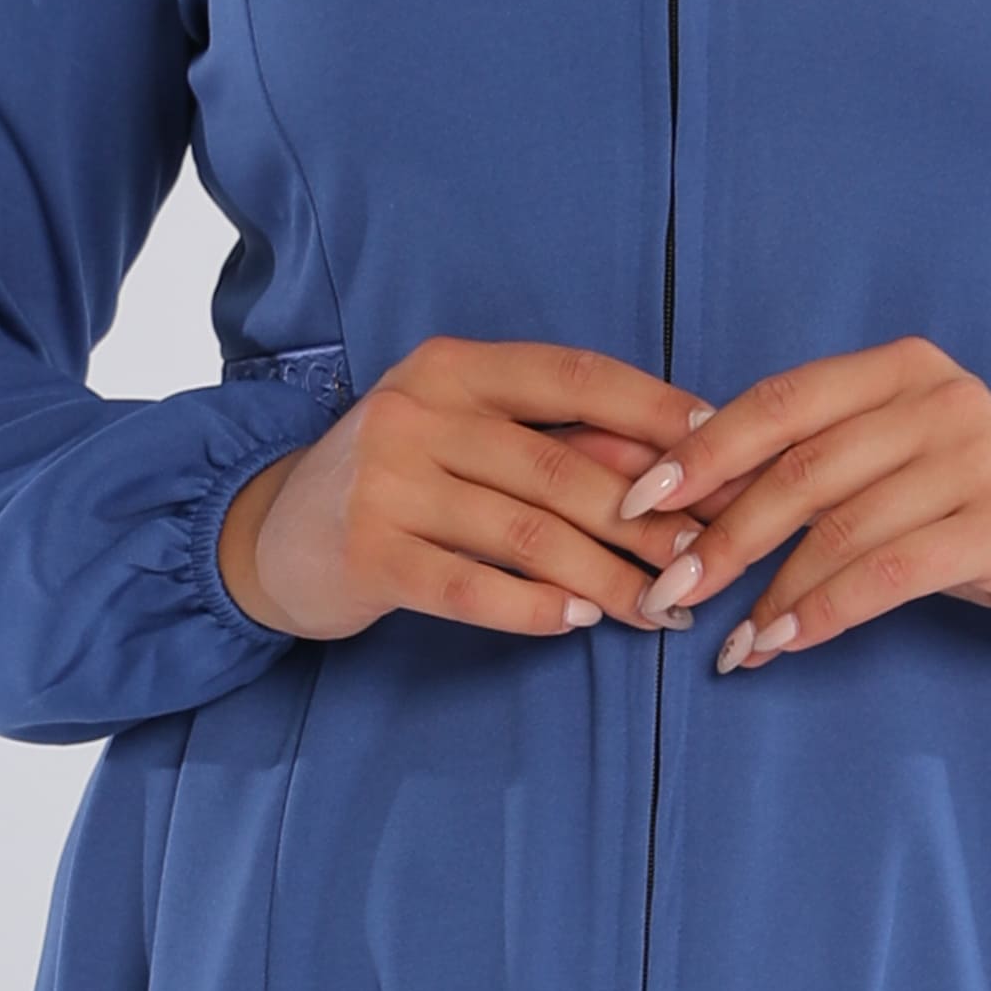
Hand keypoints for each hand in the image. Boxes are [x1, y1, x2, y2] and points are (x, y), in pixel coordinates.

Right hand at [220, 342, 714, 642]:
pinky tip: (576, 622)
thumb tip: (671, 455)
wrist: (268, 535)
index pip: (572, 376)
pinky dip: (532, 608)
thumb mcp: (465, 436)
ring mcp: (387, 482)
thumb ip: (556, 438)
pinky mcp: (368, 552)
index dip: (653, 408)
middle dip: (647, 522)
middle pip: (562, 467)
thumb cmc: (395, 484)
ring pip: (527, 533)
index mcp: (452, 367)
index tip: (721, 446)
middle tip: (705, 562)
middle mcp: (417, 411)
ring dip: (606, 579)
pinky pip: (470, 587)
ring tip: (657, 610)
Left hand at [613, 344, 990, 669]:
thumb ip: (813, 463)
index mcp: (900, 369)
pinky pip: (887, 575)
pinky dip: (825, 613)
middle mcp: (939, 399)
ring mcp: (976, 458)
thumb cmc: (971, 506)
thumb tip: (686, 489)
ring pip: (841, 528)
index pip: (782, 402)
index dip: (704, 451)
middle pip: (803, 468)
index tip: (639, 501)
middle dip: (723, 535)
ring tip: (730, 640)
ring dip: (771, 592)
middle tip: (669, 589)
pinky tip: (784, 644)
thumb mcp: (894, 462)